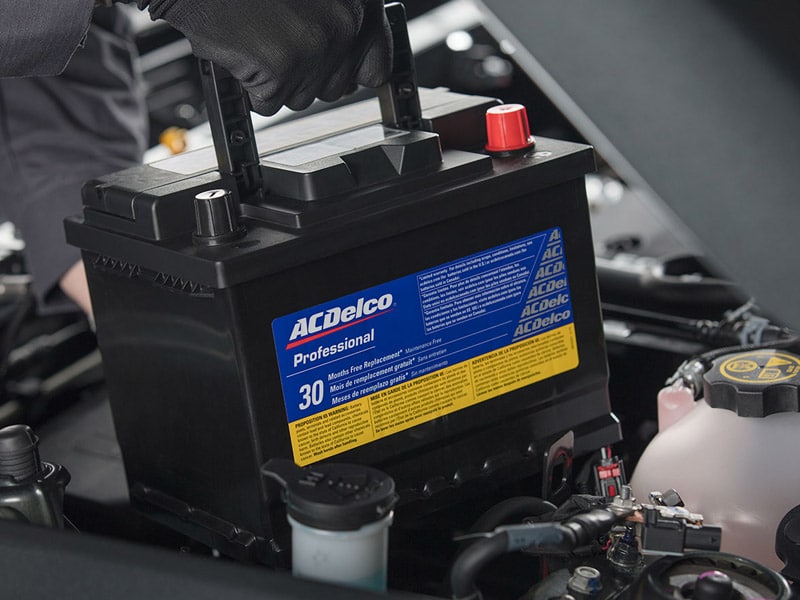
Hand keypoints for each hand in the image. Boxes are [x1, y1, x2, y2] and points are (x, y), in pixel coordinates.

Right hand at [140, 0, 391, 114]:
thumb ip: (342, 27)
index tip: (347, 80)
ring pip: (301, 98)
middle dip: (305, 75)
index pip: (375, 68)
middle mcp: (343, 26)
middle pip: (334, 89)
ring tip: (258, 41)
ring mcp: (314, 49)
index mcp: (357, 5)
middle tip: (278, 42)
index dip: (352, 75)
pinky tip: (242, 55)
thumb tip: (366, 74)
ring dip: (275, 80)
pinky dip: (249, 88)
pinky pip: (268, 104)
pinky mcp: (281, 70)